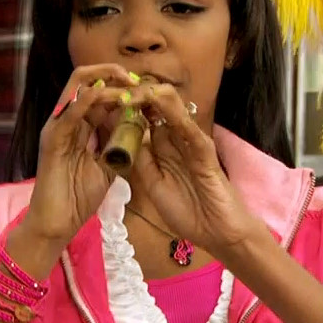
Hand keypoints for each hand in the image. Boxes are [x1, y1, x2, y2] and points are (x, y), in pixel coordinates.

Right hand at [15, 65, 138, 252]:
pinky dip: (85, 100)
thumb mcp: (108, 164)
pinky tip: (102, 94)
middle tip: (136, 80)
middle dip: (112, 73)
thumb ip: (119, 144)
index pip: (99, 90)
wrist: (58, 222)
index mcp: (80, 123)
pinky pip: (68, 113)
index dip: (121, 84)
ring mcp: (58, 127)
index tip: (144, 88)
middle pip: (86, 79)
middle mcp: (67, 119)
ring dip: (104, 83)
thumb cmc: (80, 196)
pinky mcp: (51, 140)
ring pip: (77, 88)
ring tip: (127, 84)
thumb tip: (139, 126)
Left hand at [127, 83, 267, 255]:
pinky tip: (160, 104)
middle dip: (136, 95)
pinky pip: (190, 130)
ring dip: (152, 98)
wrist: (217, 233)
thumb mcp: (154, 184)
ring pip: (174, 110)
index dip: (126, 105)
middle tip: (115, 89)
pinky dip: (175, 116)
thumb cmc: (187, 211)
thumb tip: (122, 137)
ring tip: (132, 91)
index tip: (105, 98)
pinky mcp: (206, 152)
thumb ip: (141, 161)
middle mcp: (177, 138)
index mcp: (164, 146)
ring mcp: (192, 142)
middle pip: (157, 106)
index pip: (144, 116)